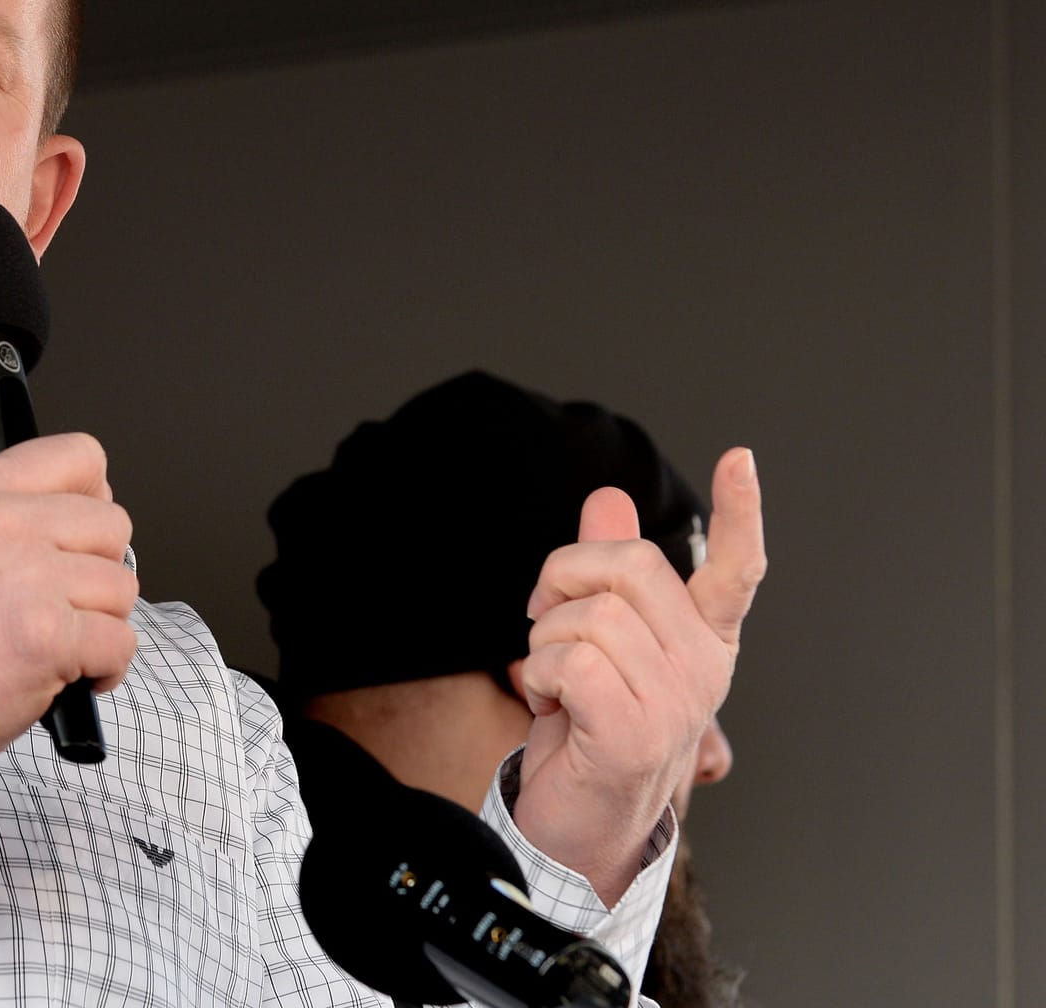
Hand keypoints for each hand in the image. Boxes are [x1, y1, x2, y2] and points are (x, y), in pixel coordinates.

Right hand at [0, 432, 139, 787]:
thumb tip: (89, 509)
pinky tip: (65, 677)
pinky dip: (106, 669)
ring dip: (101, 625)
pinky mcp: (50, 634)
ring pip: (123, 587)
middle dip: (100, 573)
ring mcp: (29, 577)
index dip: (94, 499)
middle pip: (114, 525)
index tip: (79, 537)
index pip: (80, 456)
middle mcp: (2, 522)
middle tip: (60, 605)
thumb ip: (11, 513)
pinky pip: (122, 642)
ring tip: (53, 644)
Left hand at [513, 447, 765, 903]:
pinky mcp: (635, 731)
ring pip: (589, 613)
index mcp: (703, 639)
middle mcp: (704, 667)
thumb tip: (608, 498)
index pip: (737, 569)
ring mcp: (677, 702)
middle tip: (548, 622)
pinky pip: (568, 659)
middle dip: (564, 579)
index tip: (741, 459)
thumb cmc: (588, 726)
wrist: (578, 822)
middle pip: (627, 565)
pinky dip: (540, 677)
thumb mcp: (596, 639)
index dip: (741, 512)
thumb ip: (604, 573)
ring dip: (546, 641)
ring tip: (557, 683)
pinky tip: (551, 706)